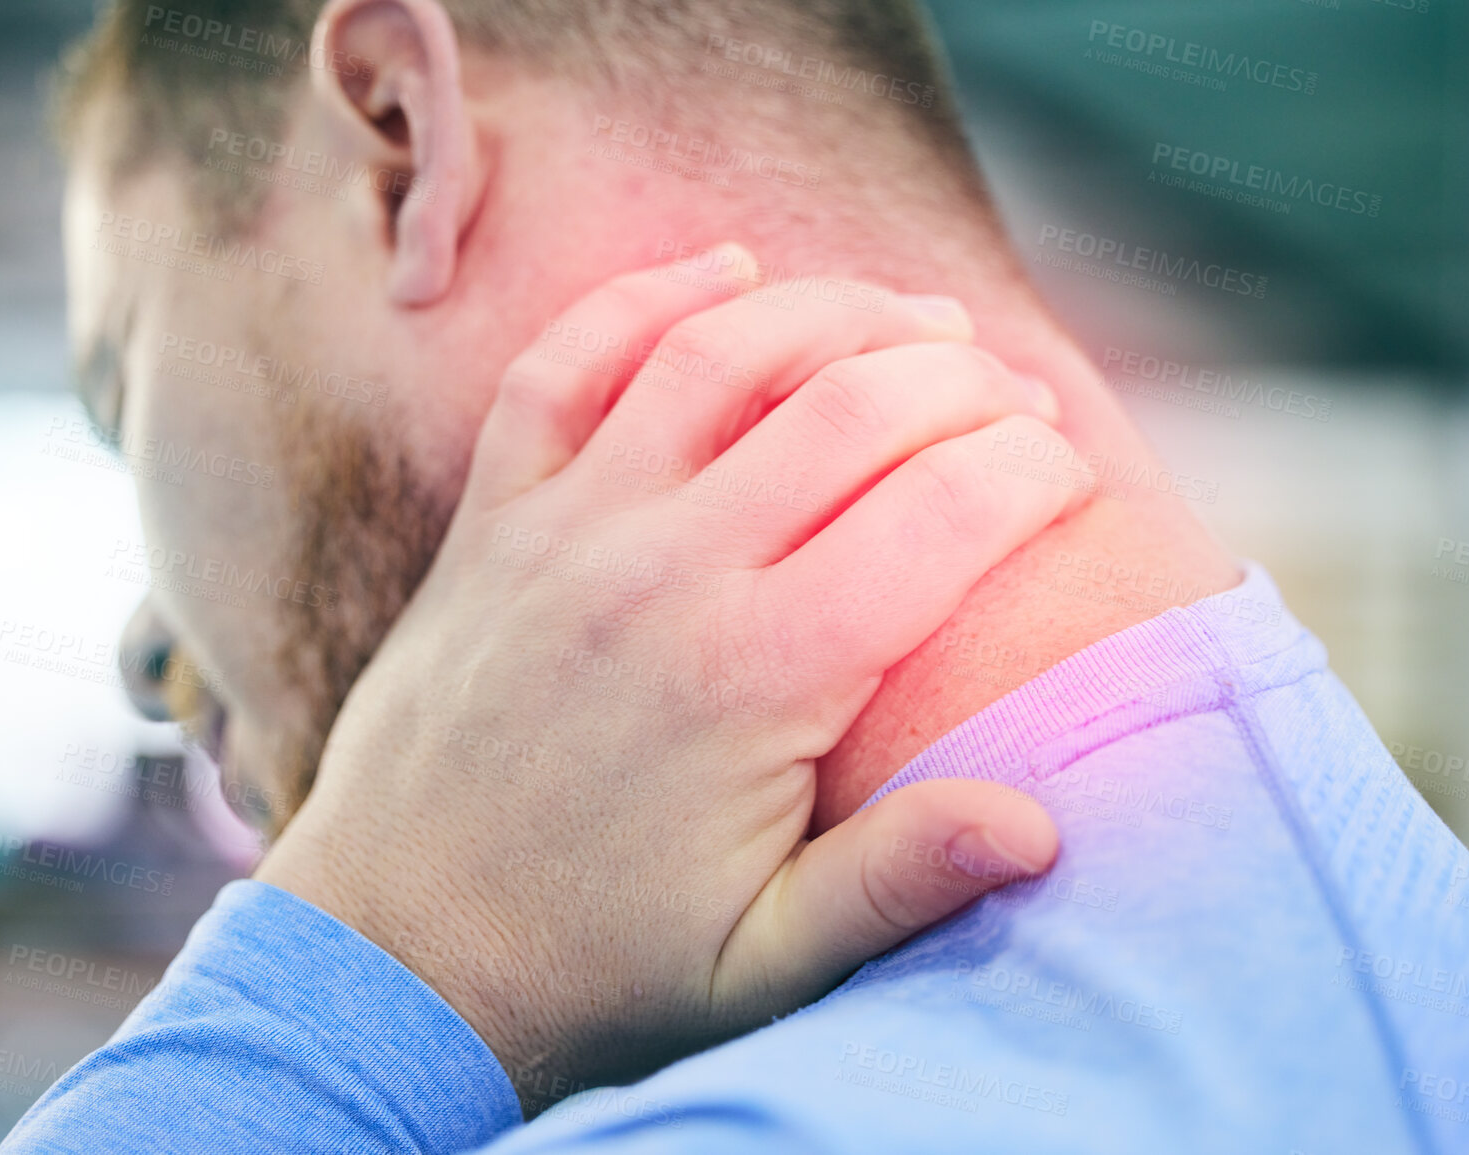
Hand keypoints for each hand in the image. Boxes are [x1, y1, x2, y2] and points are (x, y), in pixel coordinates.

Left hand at [257, 245, 1078, 1114]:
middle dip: (964, 377)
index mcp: (760, 675)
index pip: (944, 511)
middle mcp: (666, 570)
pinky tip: (725, 269)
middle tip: (1018, 393)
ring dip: (837, 312)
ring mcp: (569, 527)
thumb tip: (1038, 826)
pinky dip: (649, 297)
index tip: (1071, 469)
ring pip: (723, 351)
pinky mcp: (497, 517)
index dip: (1034, 467)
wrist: (396, 949)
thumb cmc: (593, 963)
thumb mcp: (762, 965)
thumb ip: (897, 884)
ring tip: (919, 319)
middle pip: (854, 403)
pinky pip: (568, 363)